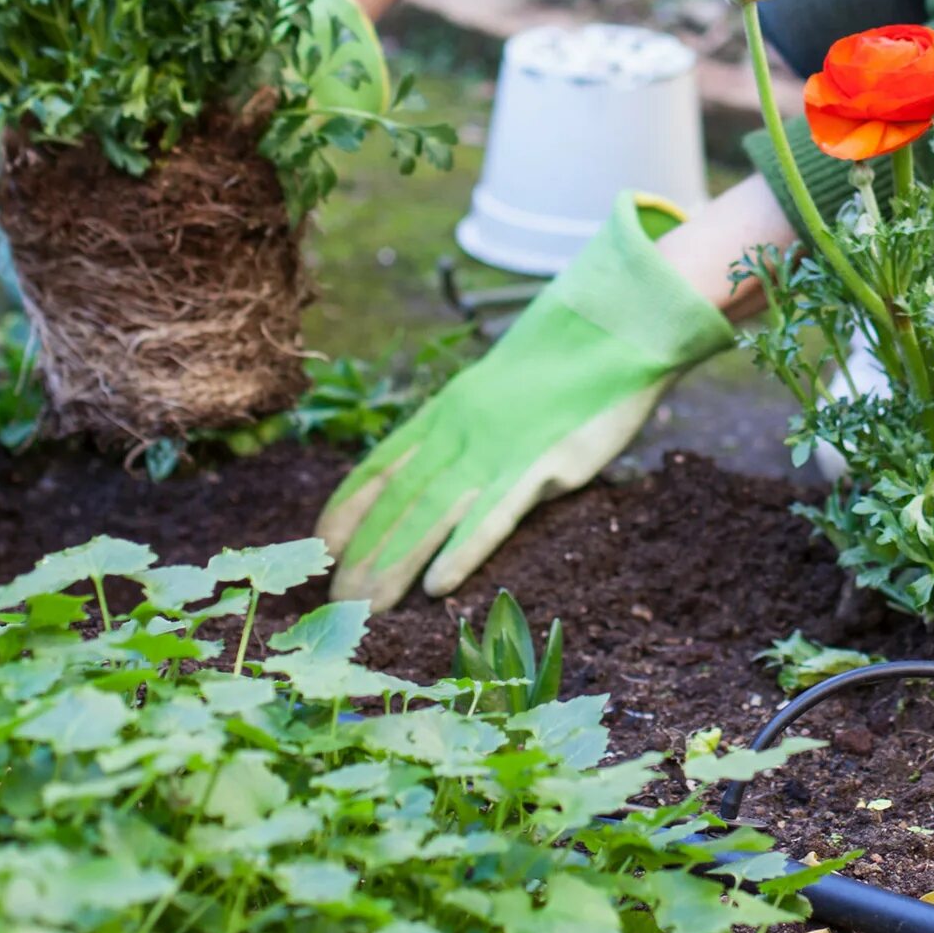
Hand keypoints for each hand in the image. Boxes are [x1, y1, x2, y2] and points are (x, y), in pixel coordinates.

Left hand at [317, 194, 734, 605]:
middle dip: (360, 554)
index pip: (379, 466)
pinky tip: (438, 586)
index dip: (346, 512)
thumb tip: (428, 483)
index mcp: (445, 412)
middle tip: (334, 604)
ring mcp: (501, 445)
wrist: (615, 325)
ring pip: (433, 513)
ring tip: (366, 608)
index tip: (318, 551)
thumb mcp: (494, 396)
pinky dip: (463, 550)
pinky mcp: (546, 461)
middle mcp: (461, 429)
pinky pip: (496, 513)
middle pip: (397, 500)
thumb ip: (461, 434)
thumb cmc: (559, 369)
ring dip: (394, 563)